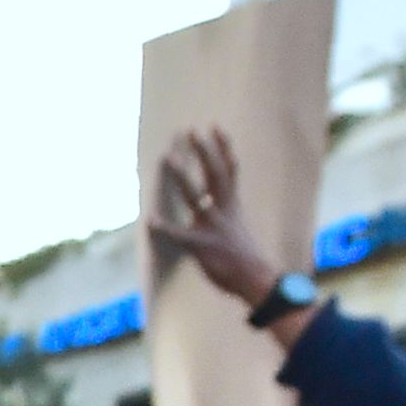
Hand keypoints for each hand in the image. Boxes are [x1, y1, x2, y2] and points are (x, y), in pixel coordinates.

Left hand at [148, 128, 301, 328]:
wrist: (256, 280)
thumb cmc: (243, 253)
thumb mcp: (237, 222)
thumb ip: (225, 206)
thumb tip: (211, 194)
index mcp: (231, 204)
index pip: (228, 169)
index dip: (222, 147)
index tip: (214, 126)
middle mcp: (224, 210)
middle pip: (215, 174)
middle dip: (204, 152)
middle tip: (192, 131)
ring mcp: (213, 227)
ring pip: (197, 197)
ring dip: (183, 177)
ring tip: (169, 158)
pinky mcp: (204, 247)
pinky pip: (181, 236)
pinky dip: (165, 228)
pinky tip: (150, 221)